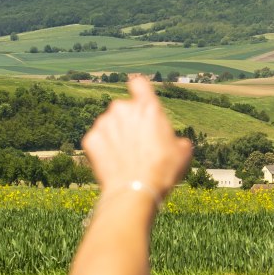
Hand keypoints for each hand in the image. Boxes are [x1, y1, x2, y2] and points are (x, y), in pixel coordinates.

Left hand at [82, 75, 193, 197]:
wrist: (135, 191)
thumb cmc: (162, 170)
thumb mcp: (183, 152)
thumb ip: (176, 138)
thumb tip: (176, 143)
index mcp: (147, 107)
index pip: (139, 84)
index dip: (139, 91)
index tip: (138, 98)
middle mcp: (123, 109)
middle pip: (123, 108)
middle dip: (128, 122)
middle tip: (136, 144)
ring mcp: (104, 123)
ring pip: (109, 124)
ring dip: (115, 135)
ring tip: (125, 158)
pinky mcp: (90, 139)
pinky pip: (97, 140)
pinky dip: (102, 149)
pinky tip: (113, 164)